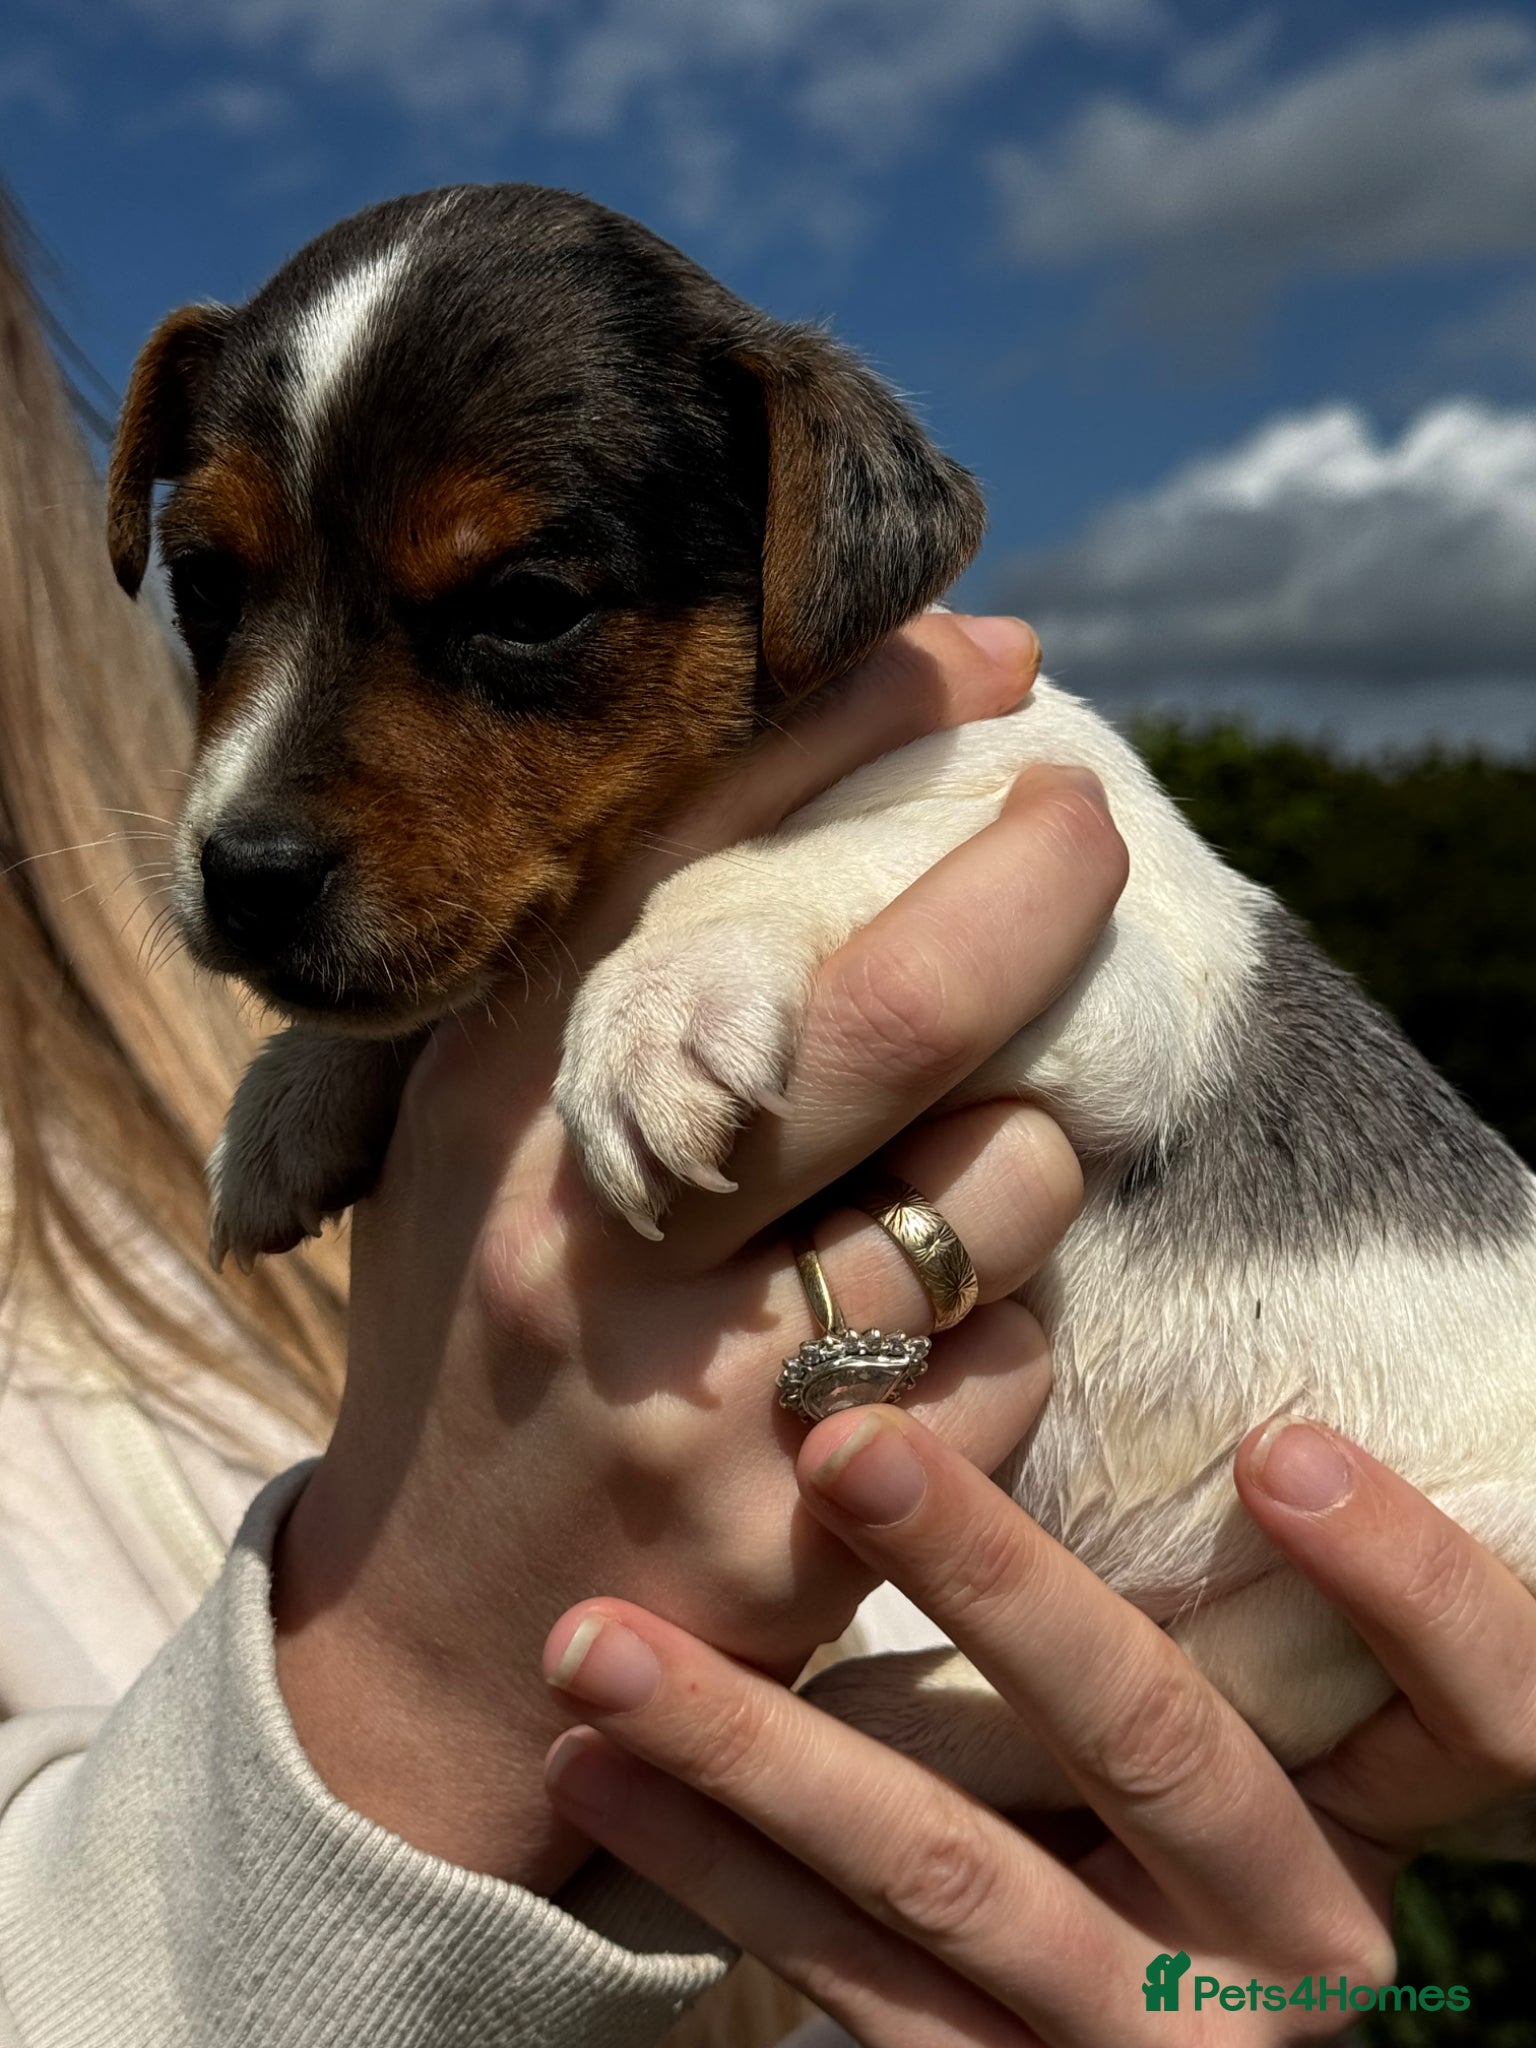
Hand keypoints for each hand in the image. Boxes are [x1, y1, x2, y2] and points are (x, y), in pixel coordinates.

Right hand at [270, 614, 1128, 1890]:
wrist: (432, 1638)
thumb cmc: (497, 1339)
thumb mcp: (499, 1150)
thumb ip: (627, 1000)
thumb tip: (831, 807)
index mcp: (506, 1096)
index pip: (693, 856)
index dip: (861, 729)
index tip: (991, 656)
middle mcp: (598, 1224)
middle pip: (897, 1012)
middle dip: (1038, 890)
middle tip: (1083, 831)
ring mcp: (700, 1388)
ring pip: (1001, 1188)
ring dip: (1020, 1165)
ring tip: (935, 1203)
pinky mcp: (799, 1531)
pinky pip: (1009, 1365)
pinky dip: (998, 1342)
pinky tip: (907, 1372)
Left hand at [541, 1410, 1535, 2042]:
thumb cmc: (1178, 1862)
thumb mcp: (1240, 1765)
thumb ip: (1206, 1631)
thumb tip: (1097, 1384)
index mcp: (1366, 1825)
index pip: (1486, 1705)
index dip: (1410, 1583)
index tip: (1288, 1448)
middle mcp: (1287, 1946)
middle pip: (1147, 1739)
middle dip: (990, 1578)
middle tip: (848, 1447)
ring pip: (944, 1874)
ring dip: (750, 1743)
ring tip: (598, 1641)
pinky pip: (850, 1981)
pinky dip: (710, 1866)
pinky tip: (599, 1775)